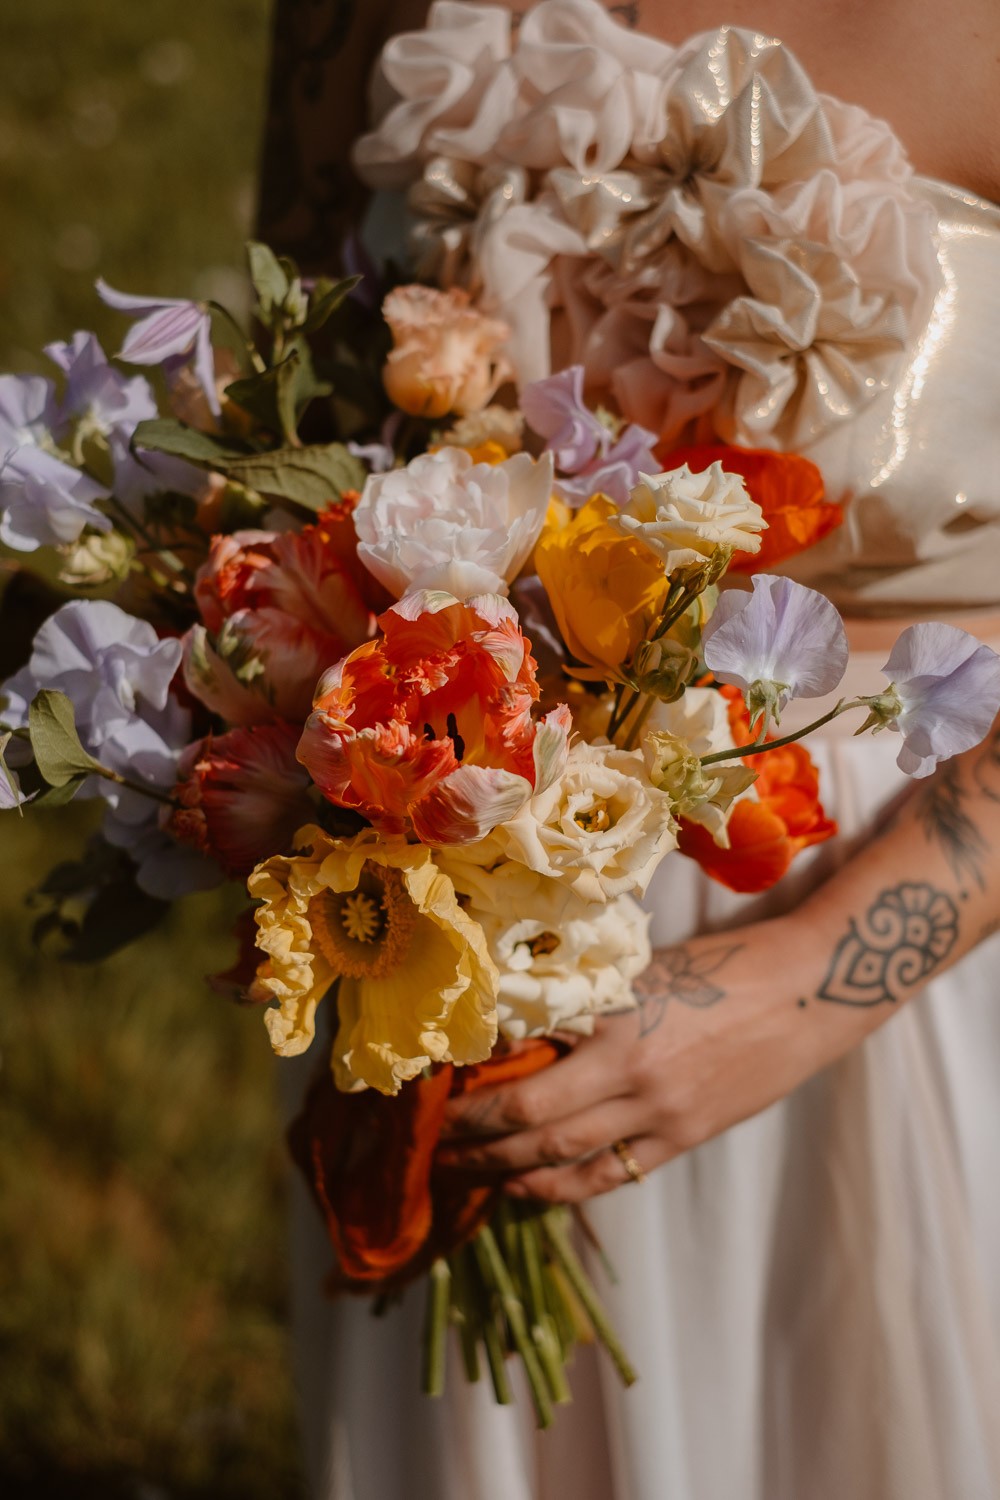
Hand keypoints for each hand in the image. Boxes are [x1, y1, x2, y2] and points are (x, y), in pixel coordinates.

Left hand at [436, 914, 851, 1202]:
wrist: (808, 990)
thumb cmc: (724, 965)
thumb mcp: (645, 971)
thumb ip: (589, 1001)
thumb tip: (519, 1022)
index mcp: (616, 1019)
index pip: (523, 1059)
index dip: (472, 1078)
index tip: (432, 1082)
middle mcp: (631, 1072)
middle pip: (530, 1119)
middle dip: (471, 1133)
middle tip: (430, 1138)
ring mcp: (659, 1113)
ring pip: (561, 1156)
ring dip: (503, 1168)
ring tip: (462, 1171)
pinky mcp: (683, 1138)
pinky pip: (609, 1175)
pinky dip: (559, 1187)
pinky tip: (526, 1190)